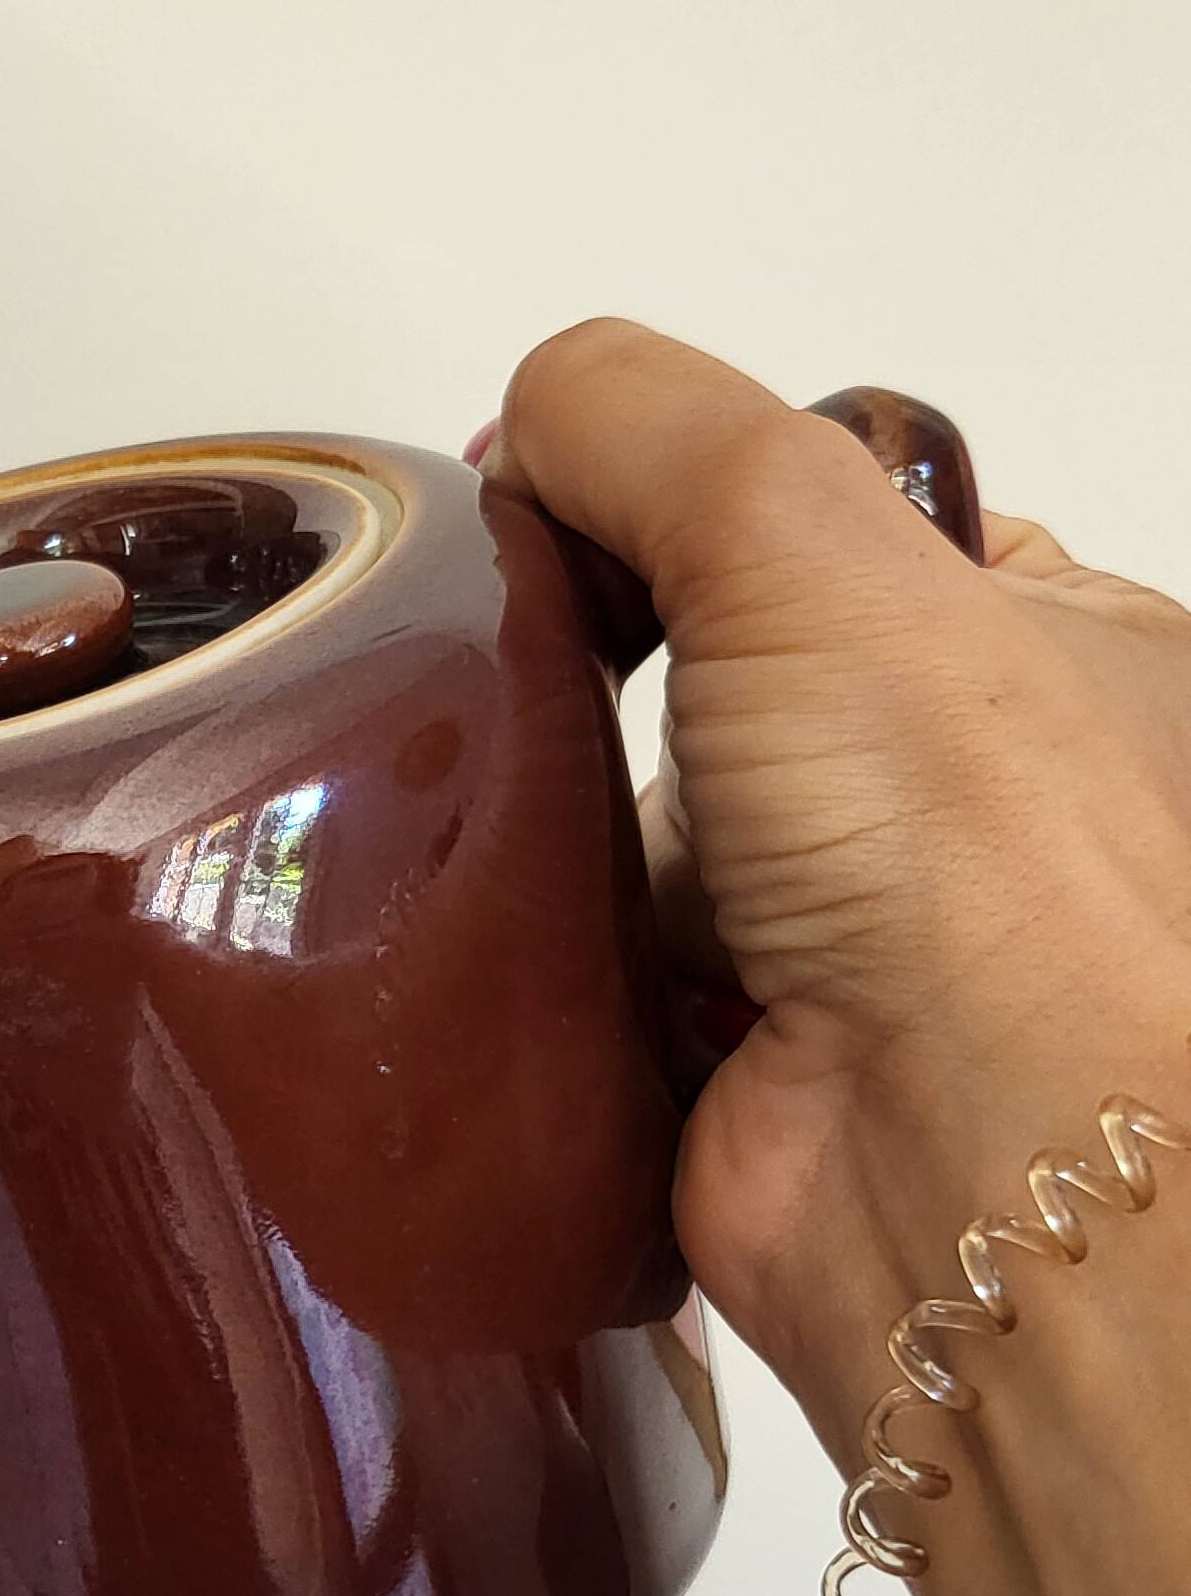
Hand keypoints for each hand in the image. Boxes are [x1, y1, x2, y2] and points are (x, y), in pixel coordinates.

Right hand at [481, 320, 1190, 1450]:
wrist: (966, 1172)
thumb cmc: (976, 860)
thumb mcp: (803, 525)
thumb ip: (649, 422)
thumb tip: (529, 424)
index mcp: (1066, 657)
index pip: (862, 545)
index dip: (715, 518)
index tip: (590, 518)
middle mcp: (984, 813)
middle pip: (736, 694)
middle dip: (640, 694)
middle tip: (571, 684)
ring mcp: (874, 957)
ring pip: (660, 843)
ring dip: (590, 842)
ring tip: (552, 841)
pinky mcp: (757, 1082)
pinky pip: (609, 987)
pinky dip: (562, 971)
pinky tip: (545, 952)